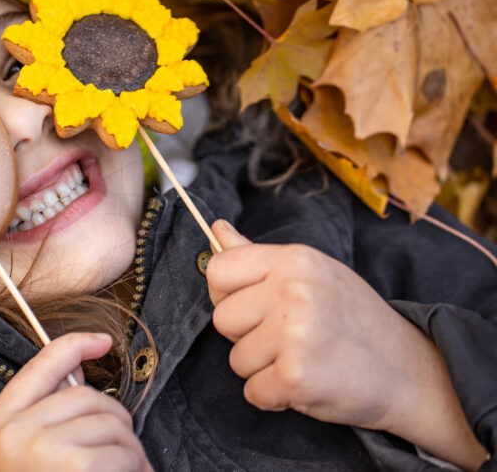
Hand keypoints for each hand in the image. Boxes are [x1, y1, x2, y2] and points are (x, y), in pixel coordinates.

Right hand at [0, 332, 152, 471]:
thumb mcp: (23, 460)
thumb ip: (47, 421)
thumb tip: (84, 378)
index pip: (39, 366)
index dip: (74, 346)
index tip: (101, 340)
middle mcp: (12, 432)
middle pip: (86, 396)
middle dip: (115, 423)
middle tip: (122, 457)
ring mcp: (40, 447)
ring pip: (112, 422)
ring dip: (130, 452)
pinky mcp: (74, 464)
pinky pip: (124, 450)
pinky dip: (136, 469)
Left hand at [207, 220, 485, 469]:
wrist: (410, 372)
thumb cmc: (353, 320)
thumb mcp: (312, 273)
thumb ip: (257, 256)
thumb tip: (216, 229)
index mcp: (294, 260)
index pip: (218, 271)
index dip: (227, 295)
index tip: (255, 308)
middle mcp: (293, 291)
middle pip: (222, 318)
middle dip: (246, 336)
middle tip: (289, 339)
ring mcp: (295, 333)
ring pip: (236, 359)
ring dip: (261, 369)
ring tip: (303, 359)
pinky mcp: (296, 375)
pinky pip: (252, 391)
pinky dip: (274, 397)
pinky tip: (306, 384)